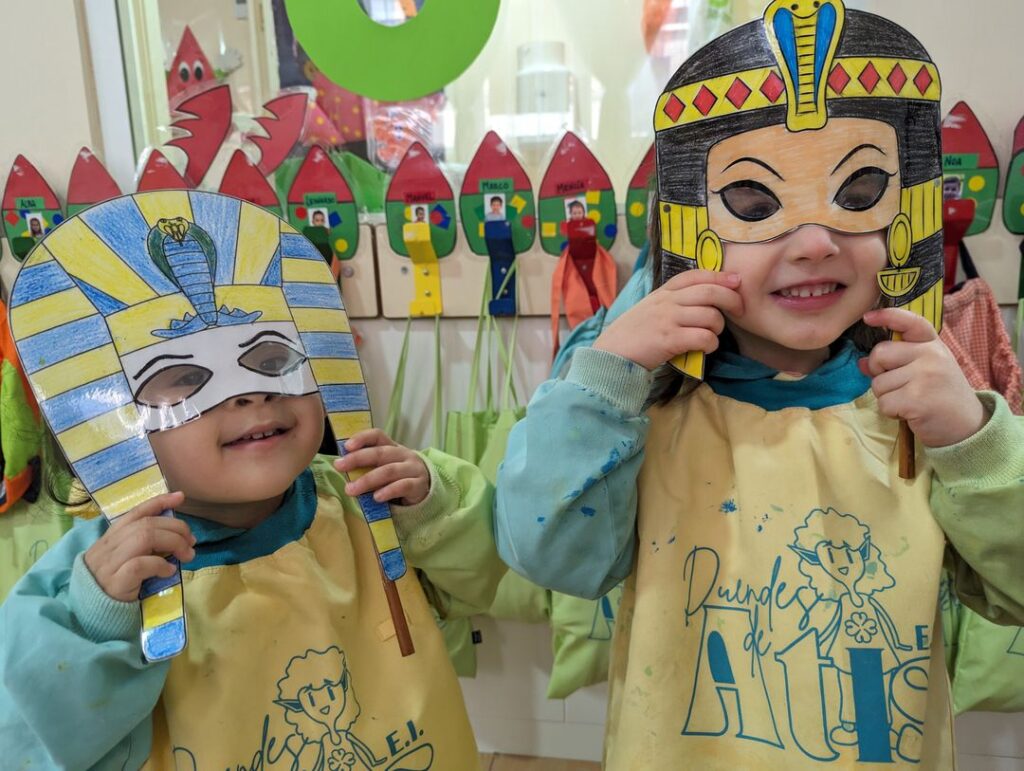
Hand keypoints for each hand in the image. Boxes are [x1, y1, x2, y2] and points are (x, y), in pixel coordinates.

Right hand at [83, 491, 193, 601]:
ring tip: (186, 555)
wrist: (91, 615)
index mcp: (111, 537)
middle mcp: (108, 546)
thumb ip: (145, 545)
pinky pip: (140, 565)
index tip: (180, 497)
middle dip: (175, 528)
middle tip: (191, 541)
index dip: (159, 501)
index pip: (136, 512)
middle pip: (146, 524)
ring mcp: (109, 564)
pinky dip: (160, 564)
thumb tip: (180, 535)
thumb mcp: (128, 559)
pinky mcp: (114, 582)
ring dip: (173, 543)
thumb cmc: (115, 585)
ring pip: (144, 538)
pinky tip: (169, 570)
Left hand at [334, 429, 430, 504]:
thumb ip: (367, 465)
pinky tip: (376, 498)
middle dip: (357, 459)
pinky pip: (403, 486)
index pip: (378, 436)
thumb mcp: (384, 467)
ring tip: (351, 490)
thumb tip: (341, 466)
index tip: (346, 447)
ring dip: (367, 480)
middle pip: (380, 453)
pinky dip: (388, 491)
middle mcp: (403, 454)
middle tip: (340, 466)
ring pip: (389, 471)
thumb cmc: (397, 477)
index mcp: (392, 447)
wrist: (425, 489)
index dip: (362, 438)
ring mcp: (413, 469)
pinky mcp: (419, 485)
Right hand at [593, 270, 742, 369]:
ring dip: (718, 327)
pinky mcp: (670, 340)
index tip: (736, 281)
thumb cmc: (634, 333)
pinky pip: (704, 337)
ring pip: (711, 316)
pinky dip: (711, 344)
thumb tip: (707, 299)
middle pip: (710, 292)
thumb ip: (674, 301)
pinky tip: (704, 348)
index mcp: (663, 292)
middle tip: (739, 310)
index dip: (720, 276)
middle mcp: (667, 302)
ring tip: (711, 335)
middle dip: (732, 299)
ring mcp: (668, 320)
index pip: (696, 275)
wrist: (611, 354)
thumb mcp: (651, 308)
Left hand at [859, 308, 986, 446]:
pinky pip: (883, 402)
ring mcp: (924, 376)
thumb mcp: (924, 371)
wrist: (968, 425)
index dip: (887, 316)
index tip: (868, 317)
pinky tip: (908, 412)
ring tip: (908, 400)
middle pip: (880, 354)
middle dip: (879, 372)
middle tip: (897, 384)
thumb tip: (862, 362)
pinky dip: (890, 411)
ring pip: (878, 382)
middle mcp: (931, 355)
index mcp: (933, 345)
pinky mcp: (916, 399)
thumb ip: (895, 363)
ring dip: (886, 396)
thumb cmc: (942, 395)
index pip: (910, 322)